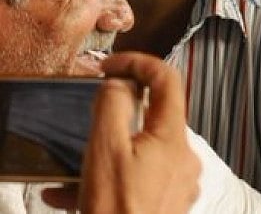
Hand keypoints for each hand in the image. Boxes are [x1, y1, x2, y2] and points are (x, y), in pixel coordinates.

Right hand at [42, 52, 200, 213]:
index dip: (139, 63)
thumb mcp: (105, 149)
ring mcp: (180, 183)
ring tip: (74, 173)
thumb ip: (114, 106)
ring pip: (142, 153)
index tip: (110, 67)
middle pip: (155, 119)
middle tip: (88, 127)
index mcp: (173, 137)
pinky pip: (141, 180)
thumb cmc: (116, 209)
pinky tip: (76, 195)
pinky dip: (112, 181)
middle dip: (118, 118)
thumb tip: (122, 81)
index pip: (168, 80)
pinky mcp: (170, 204)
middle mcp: (185, 158)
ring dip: (108, 156)